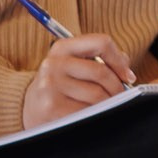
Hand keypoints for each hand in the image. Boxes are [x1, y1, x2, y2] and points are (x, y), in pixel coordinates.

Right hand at [21, 32, 136, 127]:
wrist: (30, 107)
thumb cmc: (62, 85)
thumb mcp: (75, 65)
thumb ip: (101, 61)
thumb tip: (127, 71)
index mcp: (62, 47)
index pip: (101, 42)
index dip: (119, 61)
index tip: (128, 76)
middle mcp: (54, 63)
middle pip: (101, 72)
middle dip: (118, 87)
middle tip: (122, 97)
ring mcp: (51, 85)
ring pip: (97, 95)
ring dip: (109, 103)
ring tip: (108, 106)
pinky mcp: (51, 107)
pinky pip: (87, 112)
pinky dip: (96, 115)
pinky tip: (92, 115)